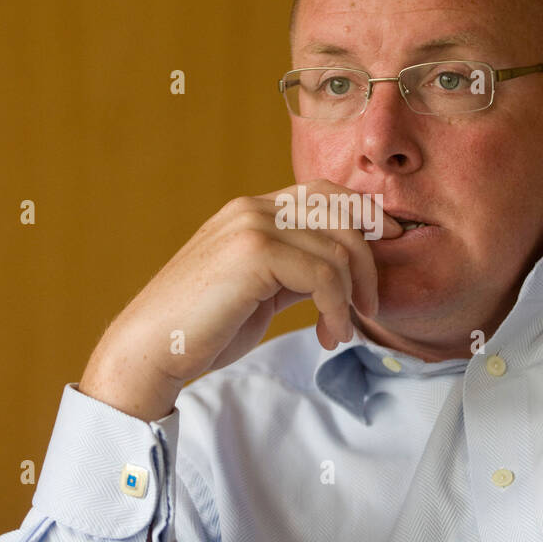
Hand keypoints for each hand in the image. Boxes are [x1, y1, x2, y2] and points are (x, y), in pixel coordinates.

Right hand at [78, 179, 401, 419]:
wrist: (150, 350)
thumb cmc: (202, 329)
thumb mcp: (259, 292)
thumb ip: (295, 272)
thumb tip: (341, 274)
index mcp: (250, 210)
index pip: (325, 192)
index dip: (365, 212)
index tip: (391, 241)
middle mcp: (252, 208)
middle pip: (342, 217)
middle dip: (369, 265)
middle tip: (368, 309)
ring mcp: (252, 226)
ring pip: (339, 250)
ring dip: (351, 299)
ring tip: (338, 332)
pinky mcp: (254, 253)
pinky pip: (324, 275)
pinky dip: (336, 309)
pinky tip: (328, 334)